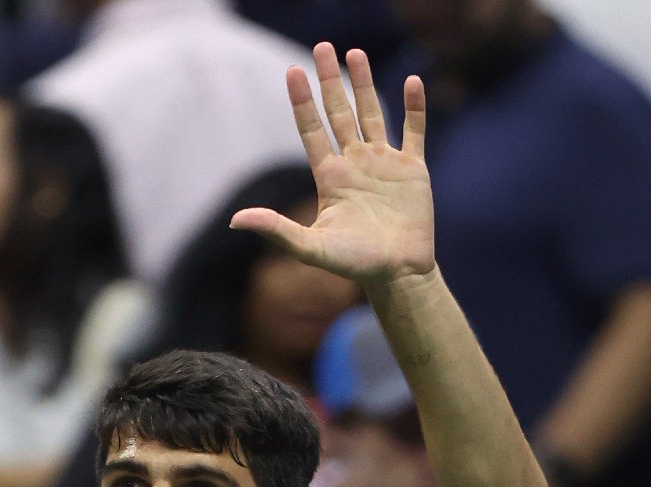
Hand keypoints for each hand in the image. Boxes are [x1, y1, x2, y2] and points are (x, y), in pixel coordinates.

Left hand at [230, 44, 433, 286]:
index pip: (311, 130)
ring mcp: (384, 164)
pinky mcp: (413, 170)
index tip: (292, 72)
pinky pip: (414, 131)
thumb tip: (235, 220)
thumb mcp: (311, 247)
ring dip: (365, 84)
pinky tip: (412, 81)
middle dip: (330, 81)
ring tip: (354, 53)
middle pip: (339, 113)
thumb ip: (276, 229)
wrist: (398, 275)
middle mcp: (355, 164)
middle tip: (322, 48)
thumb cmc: (354, 265)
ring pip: (373, 114)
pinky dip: (415, 108)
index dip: (302, 102)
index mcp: (330, 177)